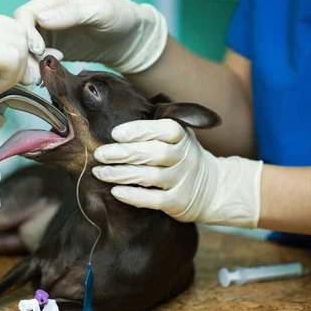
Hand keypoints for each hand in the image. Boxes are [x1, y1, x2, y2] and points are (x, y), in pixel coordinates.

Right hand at [14, 0, 167, 74]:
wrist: (130, 38)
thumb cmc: (119, 17)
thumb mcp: (99, 11)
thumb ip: (71, 13)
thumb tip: (41, 18)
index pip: (25, 13)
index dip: (26, 33)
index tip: (38, 50)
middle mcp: (47, 14)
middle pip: (21, 32)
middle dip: (24, 52)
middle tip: (36, 70)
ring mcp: (49, 32)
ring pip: (26, 47)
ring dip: (29, 62)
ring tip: (43, 73)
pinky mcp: (52, 49)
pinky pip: (36, 58)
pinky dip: (38, 66)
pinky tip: (51, 70)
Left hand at [92, 119, 263, 228]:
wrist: (212, 187)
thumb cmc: (180, 154)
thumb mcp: (176, 134)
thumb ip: (154, 123)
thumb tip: (114, 109)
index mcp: (181, 136)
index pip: (164, 129)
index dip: (140, 130)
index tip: (115, 133)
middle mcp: (184, 157)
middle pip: (154, 153)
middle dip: (124, 153)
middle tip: (99, 154)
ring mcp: (181, 180)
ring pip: (151, 177)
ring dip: (122, 174)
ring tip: (100, 172)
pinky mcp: (177, 202)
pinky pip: (153, 199)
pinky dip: (134, 196)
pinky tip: (115, 191)